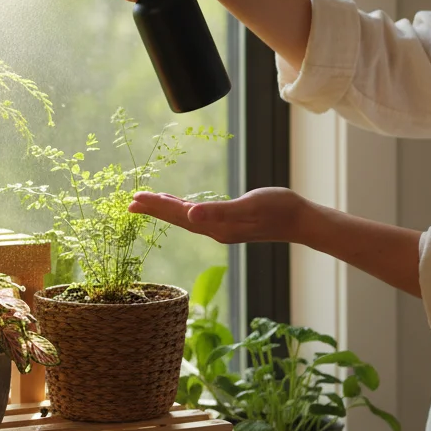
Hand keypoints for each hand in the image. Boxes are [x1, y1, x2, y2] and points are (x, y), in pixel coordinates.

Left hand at [128, 188, 313, 244]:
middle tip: (130, 202)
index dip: (156, 206)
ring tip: (148, 203)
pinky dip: (185, 210)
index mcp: (216, 227)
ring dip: (167, 210)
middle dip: (154, 210)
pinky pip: (199, 217)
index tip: (134, 199)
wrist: (301, 221)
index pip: (178, 215)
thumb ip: (220, 212)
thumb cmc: (279, 209)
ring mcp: (223, 229)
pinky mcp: (230, 224)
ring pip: (187, 219)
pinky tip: (183, 207)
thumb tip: (191, 215)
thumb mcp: (249, 206)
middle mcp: (216, 231)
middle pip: (178, 219)